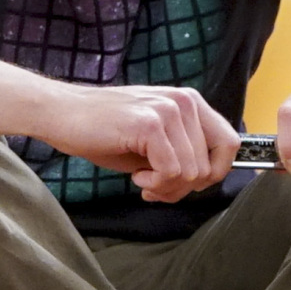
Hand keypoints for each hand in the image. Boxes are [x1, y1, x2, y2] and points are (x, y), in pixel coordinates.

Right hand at [38, 84, 237, 202]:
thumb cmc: (102, 131)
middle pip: (211, 165)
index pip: (229, 144)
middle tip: (155, 188)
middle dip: (184, 188)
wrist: (61, 115)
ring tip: (142, 180)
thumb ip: (183, 151)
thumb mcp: (154, 140)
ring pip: (192, 172)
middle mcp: (184, 101)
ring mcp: (168, 110)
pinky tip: (135, 177)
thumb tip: (205, 180)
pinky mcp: (149, 124)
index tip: (183, 184)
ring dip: (166, 188)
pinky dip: (154, 184)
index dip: (213, 174)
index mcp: (189, 102)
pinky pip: (172, 172)